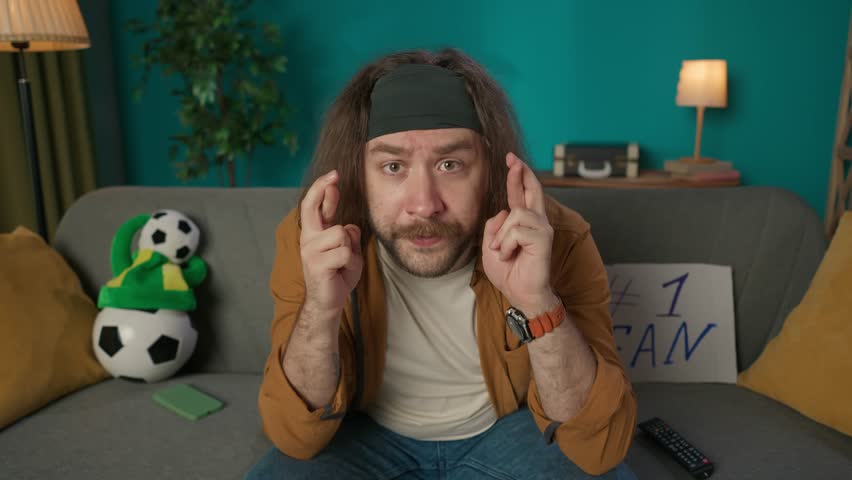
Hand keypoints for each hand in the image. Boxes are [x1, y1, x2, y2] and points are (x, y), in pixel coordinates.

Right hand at [299, 170, 363, 316]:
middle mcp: (309, 238)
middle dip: (322, 188)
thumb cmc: (339, 275)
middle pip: (311, 207)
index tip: (333, 175)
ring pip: (341, 233)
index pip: (315, 205)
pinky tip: (342, 272)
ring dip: (350, 249)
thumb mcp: (350, 251)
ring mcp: (310, 250)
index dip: (323, 188)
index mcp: (315, 233)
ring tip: (344, 263)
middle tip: (334, 176)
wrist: (330, 302)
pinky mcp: (316, 264)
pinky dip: (350, 263)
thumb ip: (349, 236)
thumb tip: (348, 225)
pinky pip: (344, 252)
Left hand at [482, 153, 558, 316]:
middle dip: (522, 173)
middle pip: (532, 190)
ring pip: (516, 214)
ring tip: (503, 251)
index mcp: (524, 223)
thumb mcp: (491, 246)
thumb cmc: (508, 272)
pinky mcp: (544, 239)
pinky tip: (510, 254)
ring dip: (502, 235)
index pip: (521, 194)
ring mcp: (542, 229)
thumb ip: (493, 227)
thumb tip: (503, 212)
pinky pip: (518, 230)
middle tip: (513, 159)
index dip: (517, 176)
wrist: (521, 293)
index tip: (512, 159)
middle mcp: (536, 222)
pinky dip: (507, 244)